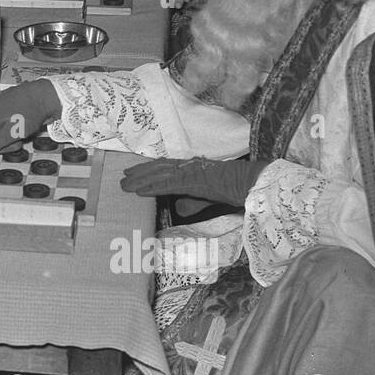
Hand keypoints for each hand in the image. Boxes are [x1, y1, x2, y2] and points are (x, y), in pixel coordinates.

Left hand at [119, 157, 268, 207]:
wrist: (252, 182)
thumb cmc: (235, 188)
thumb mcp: (210, 198)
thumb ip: (194, 202)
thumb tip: (179, 208)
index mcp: (193, 168)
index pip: (165, 167)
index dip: (147, 169)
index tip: (132, 173)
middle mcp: (189, 166)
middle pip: (158, 168)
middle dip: (139, 173)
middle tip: (122, 178)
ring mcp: (191, 172)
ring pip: (160, 174)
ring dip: (141, 179)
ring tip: (125, 184)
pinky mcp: (194, 180)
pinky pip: (169, 184)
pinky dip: (153, 187)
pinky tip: (140, 191)